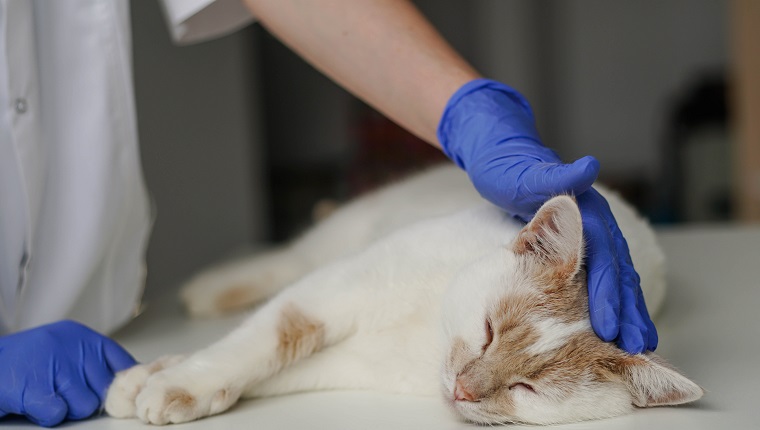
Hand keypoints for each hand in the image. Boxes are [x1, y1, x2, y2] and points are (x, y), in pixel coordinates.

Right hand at [0, 320, 136, 426]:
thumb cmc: (23, 362)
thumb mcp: (62, 351)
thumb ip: (93, 363)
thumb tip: (127, 380)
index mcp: (80, 337)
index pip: (121, 362)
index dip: (122, 384)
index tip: (121, 395)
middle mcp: (70, 347)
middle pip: (104, 390)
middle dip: (86, 398)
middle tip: (62, 393)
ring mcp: (53, 366)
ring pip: (85, 405)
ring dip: (66, 409)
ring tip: (45, 396)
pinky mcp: (33, 389)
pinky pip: (59, 414)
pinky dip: (47, 415)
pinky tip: (34, 403)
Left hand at [437, 79, 656, 352]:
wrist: (505, 158)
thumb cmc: (510, 169)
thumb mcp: (524, 173)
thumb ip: (554, 176)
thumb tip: (588, 166)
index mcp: (587, 212)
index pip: (603, 258)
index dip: (607, 293)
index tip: (608, 325)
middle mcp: (596, 225)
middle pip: (618, 272)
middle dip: (626, 311)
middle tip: (633, 348)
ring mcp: (591, 236)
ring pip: (618, 278)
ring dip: (628, 311)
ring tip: (639, 345)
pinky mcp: (581, 245)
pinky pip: (602, 277)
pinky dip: (614, 302)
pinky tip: (618, 325)